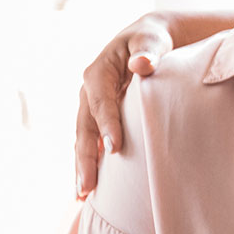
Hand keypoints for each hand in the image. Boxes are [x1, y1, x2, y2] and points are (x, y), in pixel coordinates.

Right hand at [74, 12, 170, 198]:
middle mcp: (88, 91)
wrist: (146, 40)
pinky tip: (88, 186)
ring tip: (82, 194)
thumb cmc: (151, 40)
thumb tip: (142, 63)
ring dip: (82, 166)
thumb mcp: (151, 40)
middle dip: (85, 157)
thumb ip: (148, 51)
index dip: (107, 124)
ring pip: (83, 139)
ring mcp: (90, 106)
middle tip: (88, 185)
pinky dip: (88, 162)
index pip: (101, 101)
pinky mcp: (97, 117)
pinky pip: (90, 142)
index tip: (115, 148)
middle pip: (85, 127)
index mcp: (98, 72)